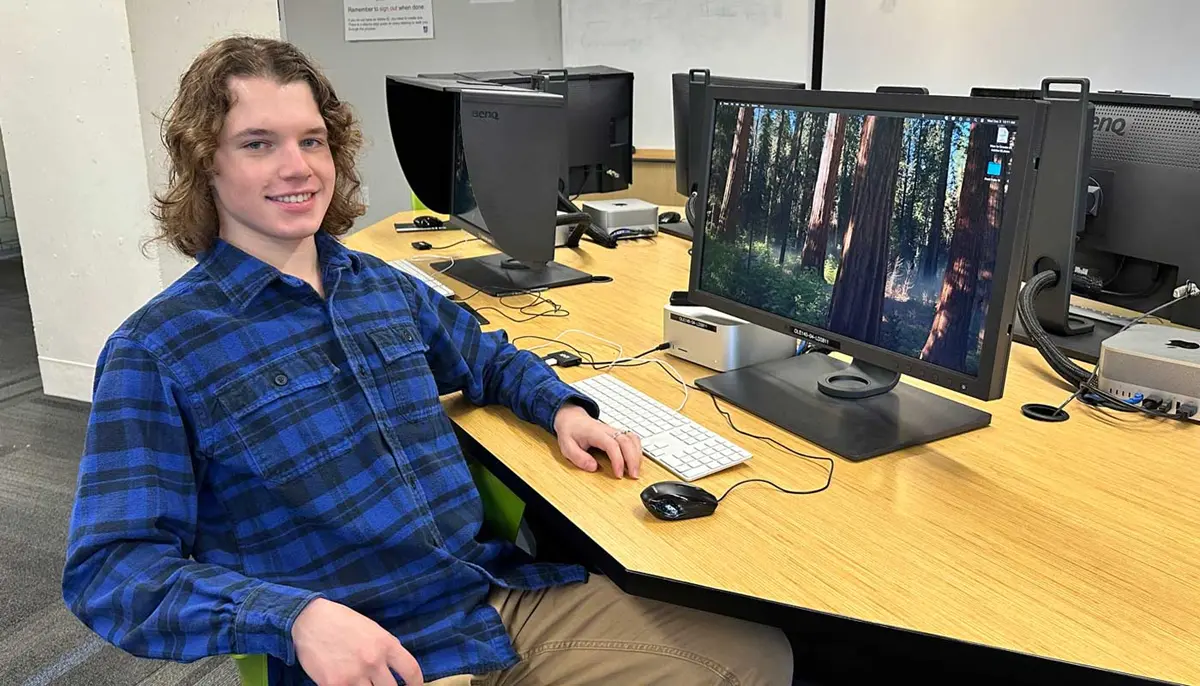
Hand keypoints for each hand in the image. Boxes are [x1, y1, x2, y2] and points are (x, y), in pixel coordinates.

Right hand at [292, 597, 422, 685]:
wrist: (309, 620)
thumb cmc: (341, 621)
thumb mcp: (372, 629)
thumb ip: (386, 648)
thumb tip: (397, 666)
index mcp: (386, 644)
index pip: (411, 671)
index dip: (417, 683)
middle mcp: (373, 661)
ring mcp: (354, 675)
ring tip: (366, 684)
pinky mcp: (334, 685)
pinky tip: (349, 684)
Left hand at [553, 404, 642, 478]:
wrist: (572, 418)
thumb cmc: (570, 432)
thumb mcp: (567, 446)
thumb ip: (578, 457)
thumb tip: (593, 467)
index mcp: (595, 433)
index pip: (612, 445)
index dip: (618, 460)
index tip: (619, 474)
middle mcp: (608, 430)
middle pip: (627, 441)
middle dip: (633, 459)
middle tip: (633, 476)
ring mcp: (614, 431)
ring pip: (633, 439)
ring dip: (637, 455)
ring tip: (636, 470)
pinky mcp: (618, 433)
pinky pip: (633, 439)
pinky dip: (637, 450)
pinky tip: (636, 460)